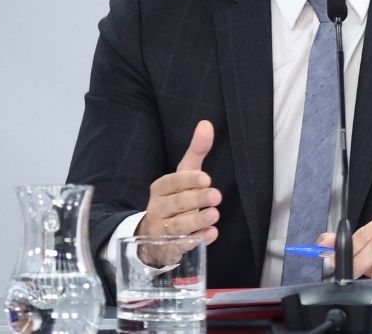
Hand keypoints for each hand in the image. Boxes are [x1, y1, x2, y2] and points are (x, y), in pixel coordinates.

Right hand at [136, 120, 222, 257]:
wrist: (155, 234)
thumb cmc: (176, 197)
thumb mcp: (184, 174)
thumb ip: (196, 151)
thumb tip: (206, 123)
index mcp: (160, 188)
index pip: (171, 182)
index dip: (188, 181)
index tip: (206, 178)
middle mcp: (158, 209)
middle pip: (176, 203)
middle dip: (196, 199)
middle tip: (216, 196)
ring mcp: (163, 230)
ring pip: (179, 226)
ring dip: (198, 220)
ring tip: (215, 215)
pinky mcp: (172, 247)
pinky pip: (184, 245)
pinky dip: (198, 240)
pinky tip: (212, 233)